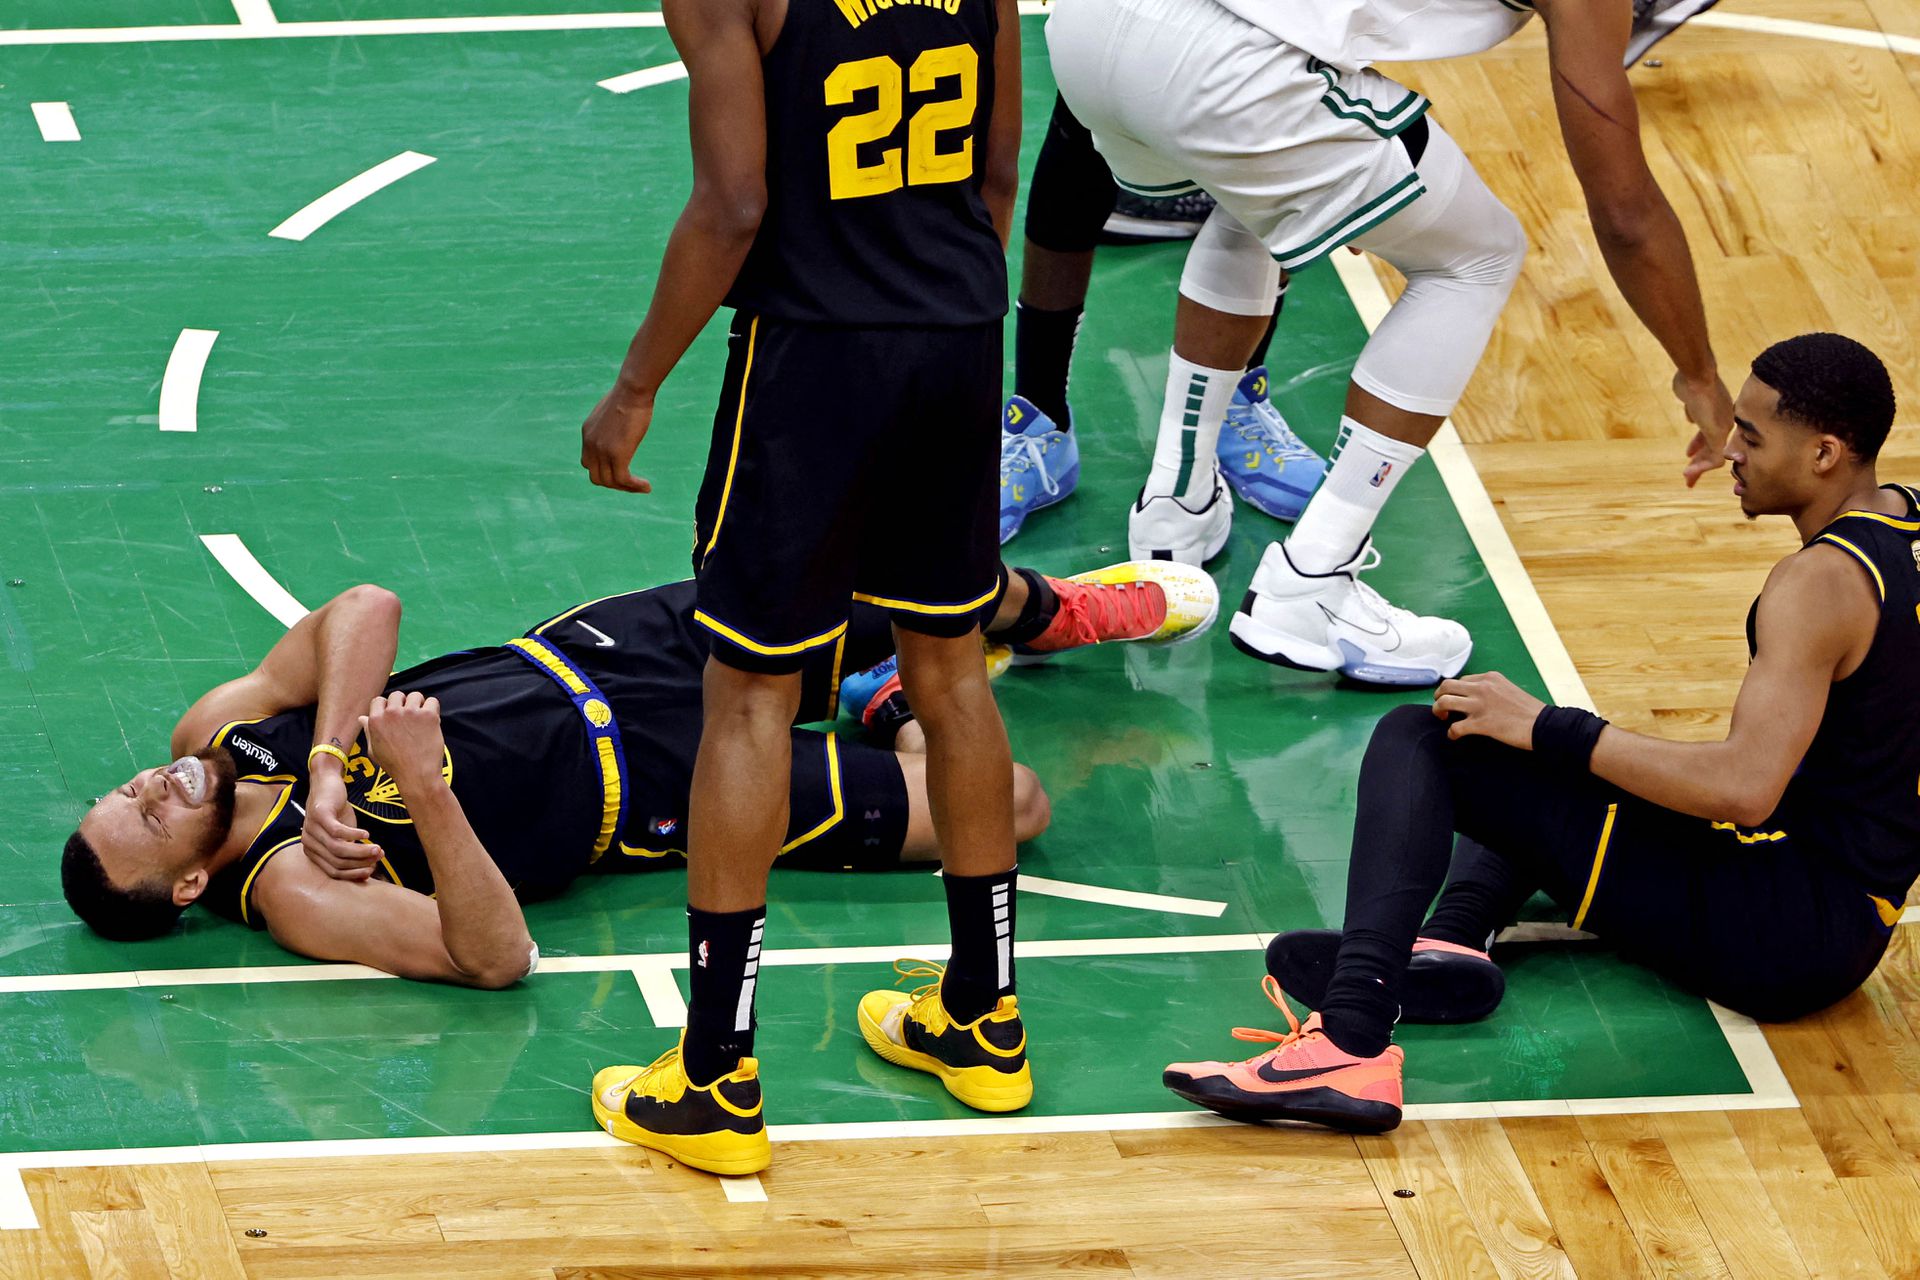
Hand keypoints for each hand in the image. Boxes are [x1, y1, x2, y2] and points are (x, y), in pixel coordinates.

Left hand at [300, 764, 381, 881]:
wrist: (327, 783)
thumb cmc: (337, 811)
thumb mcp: (344, 835)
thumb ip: (351, 851)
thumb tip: (368, 870)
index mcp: (312, 852)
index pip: (333, 871)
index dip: (354, 874)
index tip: (372, 870)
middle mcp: (308, 843)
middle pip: (336, 862)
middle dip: (361, 862)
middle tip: (379, 856)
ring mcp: (311, 829)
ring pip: (338, 849)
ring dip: (361, 851)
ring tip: (377, 848)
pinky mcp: (318, 815)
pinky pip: (337, 832)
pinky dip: (354, 834)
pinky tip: (367, 833)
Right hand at [362, 692, 447, 793]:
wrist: (417, 775)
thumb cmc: (395, 766)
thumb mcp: (374, 750)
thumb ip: (368, 731)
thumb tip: (362, 718)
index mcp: (376, 720)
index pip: (379, 700)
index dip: (387, 707)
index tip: (394, 717)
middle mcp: (392, 713)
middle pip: (397, 695)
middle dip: (403, 704)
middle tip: (409, 719)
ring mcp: (411, 713)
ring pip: (415, 695)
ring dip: (418, 705)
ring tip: (421, 720)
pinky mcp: (428, 716)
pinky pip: (432, 701)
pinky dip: (433, 709)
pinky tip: (431, 721)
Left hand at [580, 380, 654, 493]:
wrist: (632, 390)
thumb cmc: (629, 395)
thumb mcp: (613, 410)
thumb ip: (611, 423)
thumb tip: (620, 427)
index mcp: (588, 434)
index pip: (588, 463)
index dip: (604, 472)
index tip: (621, 472)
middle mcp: (590, 445)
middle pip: (597, 477)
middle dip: (614, 484)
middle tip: (631, 484)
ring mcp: (602, 451)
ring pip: (610, 482)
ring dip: (627, 488)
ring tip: (642, 487)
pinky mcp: (617, 454)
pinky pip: (623, 480)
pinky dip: (634, 486)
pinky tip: (646, 486)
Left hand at [1431, 672, 1543, 750]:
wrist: (1544, 725)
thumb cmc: (1530, 711)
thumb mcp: (1509, 689)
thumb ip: (1492, 690)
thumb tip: (1478, 698)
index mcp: (1490, 678)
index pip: (1462, 680)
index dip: (1455, 690)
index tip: (1456, 699)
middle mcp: (1482, 687)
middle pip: (1446, 686)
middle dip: (1439, 696)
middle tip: (1442, 707)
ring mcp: (1480, 705)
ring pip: (1444, 702)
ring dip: (1438, 711)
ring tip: (1443, 719)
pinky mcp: (1481, 723)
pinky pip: (1455, 727)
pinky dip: (1451, 733)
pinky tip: (1455, 736)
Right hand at [1674, 370, 1735, 487]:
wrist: (1696, 375)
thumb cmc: (1690, 381)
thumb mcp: (1689, 396)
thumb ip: (1692, 407)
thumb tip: (1691, 417)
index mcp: (1719, 412)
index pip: (1711, 434)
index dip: (1699, 445)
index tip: (1689, 453)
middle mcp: (1724, 420)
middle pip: (1714, 446)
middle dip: (1700, 461)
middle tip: (1689, 474)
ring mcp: (1723, 427)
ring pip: (1714, 455)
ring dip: (1699, 468)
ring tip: (1688, 478)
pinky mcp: (1719, 434)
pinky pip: (1714, 458)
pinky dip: (1701, 468)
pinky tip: (1688, 473)